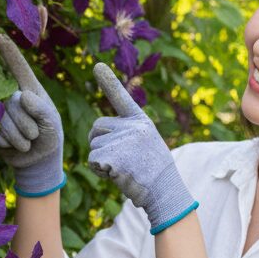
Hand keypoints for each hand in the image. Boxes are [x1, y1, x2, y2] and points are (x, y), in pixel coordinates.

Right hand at [0, 32, 64, 195]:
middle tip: (35, 135)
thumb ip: (42, 110)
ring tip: (28, 143)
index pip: (19, 69)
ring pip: (4, 121)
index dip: (9, 52)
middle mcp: (12, 98)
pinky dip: (9, 144)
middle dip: (27, 125)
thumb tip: (24, 96)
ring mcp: (0, 112)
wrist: (37, 162)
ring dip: (19, 137)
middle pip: (13, 104)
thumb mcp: (52, 123)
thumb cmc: (49, 137)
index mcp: (30, 90)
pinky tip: (14, 147)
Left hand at [88, 63, 195, 230]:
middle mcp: (132, 127)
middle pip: (96, 127)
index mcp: (140, 121)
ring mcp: (122, 141)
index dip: (108, 81)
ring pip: (93, 146)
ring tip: (124, 169)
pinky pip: (93, 160)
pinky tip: (118, 175)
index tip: (97, 65)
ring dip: (102, 160)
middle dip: (98, 142)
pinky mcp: (113, 156)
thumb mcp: (146, 144)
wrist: (165, 192)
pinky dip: (100, 171)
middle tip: (116, 158)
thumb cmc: (154, 171)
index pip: (121, 97)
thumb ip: (127, 133)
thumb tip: (99, 132)